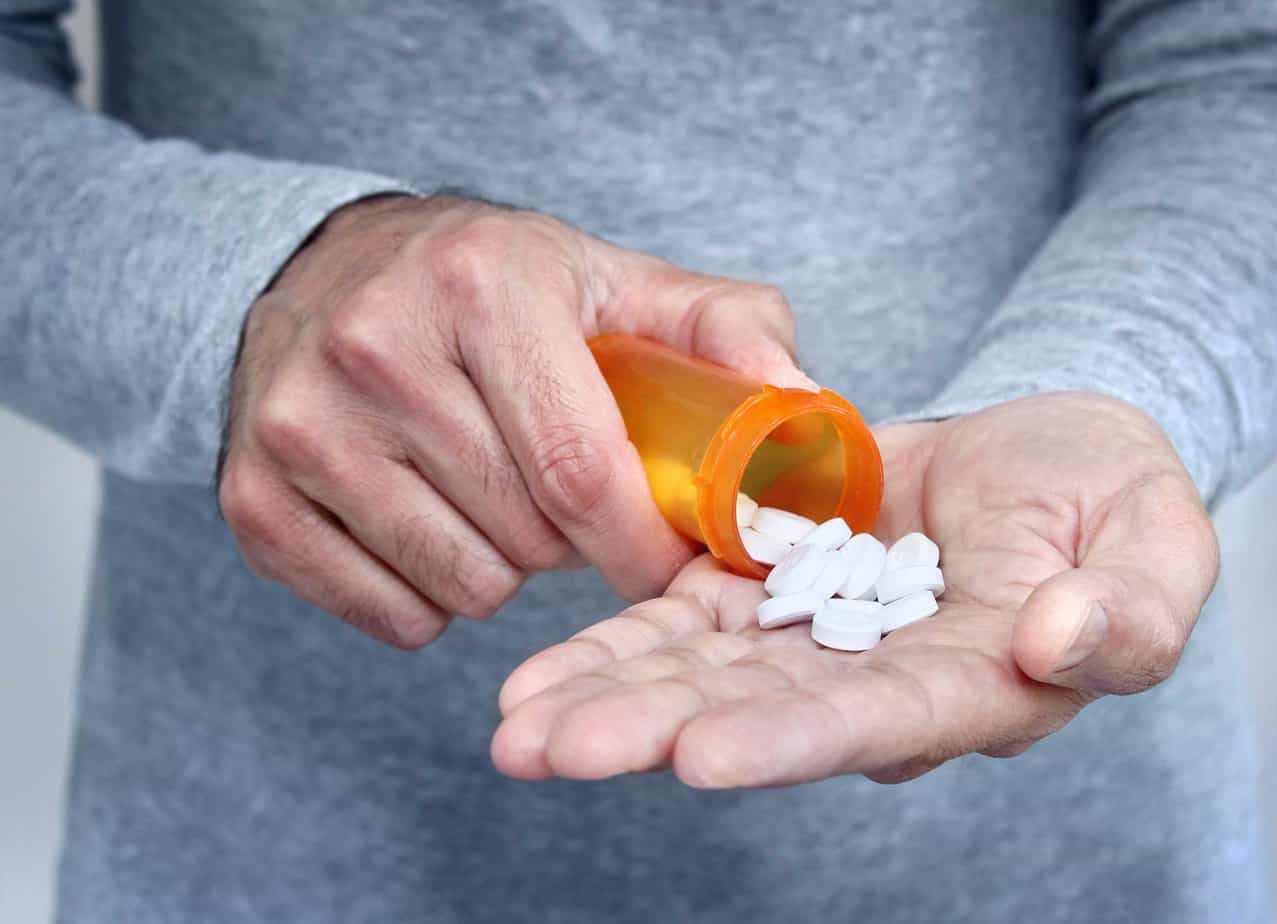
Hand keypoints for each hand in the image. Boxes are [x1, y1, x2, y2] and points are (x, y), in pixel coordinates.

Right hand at [217, 194, 810, 647]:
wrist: (325, 271)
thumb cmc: (491, 285)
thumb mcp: (610, 278)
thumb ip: (722, 329)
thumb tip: (803, 408)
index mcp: (480, 287)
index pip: (578, 467)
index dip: (642, 542)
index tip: (675, 565)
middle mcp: (373, 350)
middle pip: (526, 536)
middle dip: (575, 544)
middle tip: (568, 496)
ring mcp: (299, 429)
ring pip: (462, 586)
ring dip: (507, 569)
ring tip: (498, 498)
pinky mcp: (255, 499)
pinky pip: (390, 615)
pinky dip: (433, 596)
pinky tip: (434, 523)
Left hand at [491, 392, 1218, 785]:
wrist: (1043, 453)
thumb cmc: (1111, 494)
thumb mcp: (1157, 534)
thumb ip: (1132, 606)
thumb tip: (1059, 638)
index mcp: (972, 686)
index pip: (875, 721)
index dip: (789, 739)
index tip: (700, 754)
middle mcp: (877, 685)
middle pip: (756, 716)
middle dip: (652, 731)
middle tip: (547, 750)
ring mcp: (815, 640)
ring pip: (702, 675)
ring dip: (609, 696)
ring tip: (514, 724)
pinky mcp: (773, 586)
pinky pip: (687, 618)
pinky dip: (618, 640)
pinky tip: (539, 672)